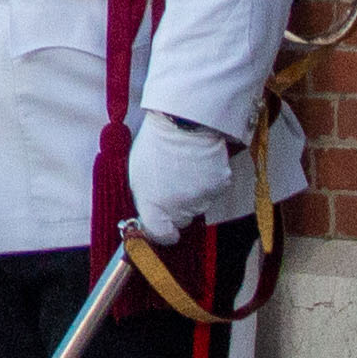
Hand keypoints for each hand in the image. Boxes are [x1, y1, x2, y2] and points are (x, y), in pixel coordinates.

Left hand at [128, 116, 240, 245]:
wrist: (183, 122)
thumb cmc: (155, 145)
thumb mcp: (137, 175)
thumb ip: (145, 201)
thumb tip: (149, 217)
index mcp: (154, 206)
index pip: (160, 235)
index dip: (161, 232)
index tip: (163, 228)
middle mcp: (179, 208)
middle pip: (181, 220)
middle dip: (177, 209)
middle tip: (172, 184)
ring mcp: (202, 198)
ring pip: (198, 206)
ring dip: (193, 194)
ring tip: (185, 168)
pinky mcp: (219, 187)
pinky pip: (213, 192)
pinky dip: (208, 182)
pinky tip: (200, 164)